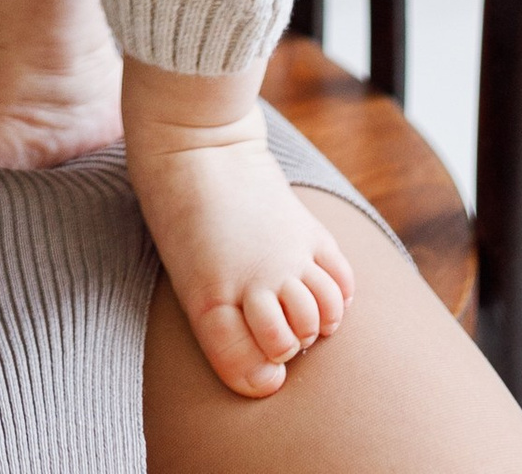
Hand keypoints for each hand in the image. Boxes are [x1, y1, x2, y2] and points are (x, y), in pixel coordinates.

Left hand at [120, 57, 355, 400]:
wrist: (194, 145)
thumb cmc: (179, 218)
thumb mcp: (186, 278)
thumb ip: (221, 326)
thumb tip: (267, 374)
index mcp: (210, 298)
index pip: (247, 368)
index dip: (257, 377)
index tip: (260, 371)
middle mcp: (253, 281)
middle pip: (290, 345)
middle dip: (284, 347)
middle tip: (272, 328)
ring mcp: (285, 254)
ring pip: (323, 318)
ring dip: (314, 324)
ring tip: (297, 310)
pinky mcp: (308, 229)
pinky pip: (342, 281)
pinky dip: (338, 297)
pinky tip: (321, 290)